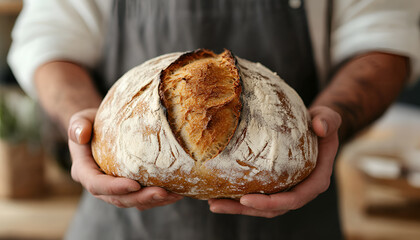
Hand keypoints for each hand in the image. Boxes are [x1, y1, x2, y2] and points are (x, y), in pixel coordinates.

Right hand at [68, 108, 182, 209]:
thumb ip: (77, 126)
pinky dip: (159, 197)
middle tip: (162, 192)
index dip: (115, 188)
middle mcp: (99, 185)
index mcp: (84, 171)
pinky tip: (177, 192)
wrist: (99, 128)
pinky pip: (142, 197)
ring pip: (133, 201)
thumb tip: (81, 135)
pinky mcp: (128, 187)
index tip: (134, 184)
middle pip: (119, 199)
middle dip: (141, 198)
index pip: (97, 185)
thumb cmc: (90, 123)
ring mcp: (114, 189)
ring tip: (174, 195)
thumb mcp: (80, 120)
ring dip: (154, 201)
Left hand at [208, 106, 340, 217]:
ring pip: (263, 207)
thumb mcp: (329, 118)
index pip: (295, 199)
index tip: (246, 199)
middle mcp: (301, 189)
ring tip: (213, 203)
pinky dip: (239, 198)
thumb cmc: (322, 122)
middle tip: (218, 204)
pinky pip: (259, 195)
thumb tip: (320, 126)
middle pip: (274, 208)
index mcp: (316, 180)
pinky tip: (219, 194)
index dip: (272, 203)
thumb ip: (328, 121)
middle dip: (245, 209)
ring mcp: (287, 189)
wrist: (317, 125)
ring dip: (237, 208)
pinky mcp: (276, 184)